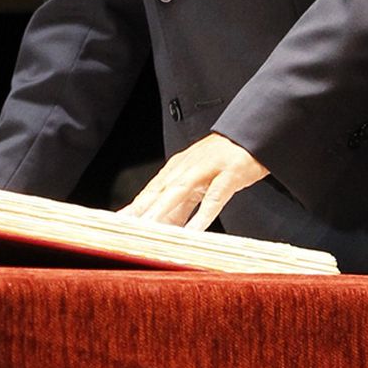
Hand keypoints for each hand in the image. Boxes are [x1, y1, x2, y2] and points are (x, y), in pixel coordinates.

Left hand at [117, 134, 268, 231]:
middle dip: (139, 210)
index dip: (133, 208)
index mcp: (177, 169)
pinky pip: (213, 199)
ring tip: (148, 229)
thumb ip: (180, 206)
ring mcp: (207, 170)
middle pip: (159, 191)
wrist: (251, 135)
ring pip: (179, 193)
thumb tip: (162, 228)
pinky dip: (202, 216)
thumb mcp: (198, 182)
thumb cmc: (223, 161)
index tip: (116, 224)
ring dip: (162, 211)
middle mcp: (187, 168)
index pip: (150, 191)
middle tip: (122, 228)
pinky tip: (194, 232)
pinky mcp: (228, 175)